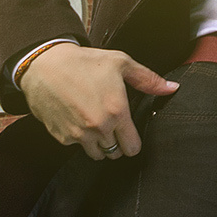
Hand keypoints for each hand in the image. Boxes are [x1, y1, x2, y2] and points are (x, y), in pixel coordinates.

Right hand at [20, 43, 174, 159]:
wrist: (44, 65)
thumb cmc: (84, 62)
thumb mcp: (120, 63)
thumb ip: (148, 79)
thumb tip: (172, 88)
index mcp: (116, 112)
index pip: (133, 148)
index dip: (133, 142)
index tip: (129, 133)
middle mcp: (98, 128)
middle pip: (115, 154)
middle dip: (116, 143)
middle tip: (111, 125)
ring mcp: (78, 135)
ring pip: (96, 154)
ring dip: (98, 144)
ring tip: (95, 123)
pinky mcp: (61, 137)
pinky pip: (76, 146)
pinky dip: (78, 138)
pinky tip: (77, 119)